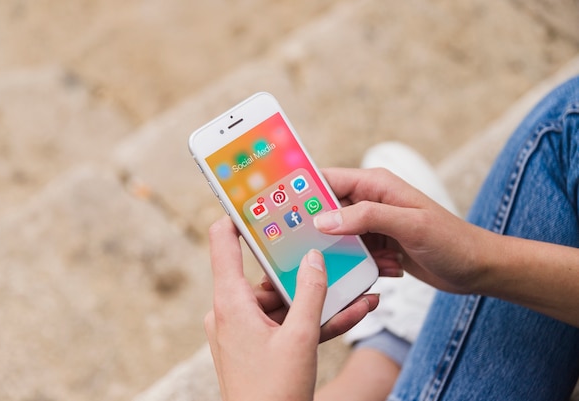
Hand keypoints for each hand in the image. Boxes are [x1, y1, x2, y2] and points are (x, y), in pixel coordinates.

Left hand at [204, 217, 377, 400]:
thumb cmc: (274, 393)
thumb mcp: (301, 339)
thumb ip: (312, 294)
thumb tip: (315, 258)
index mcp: (231, 302)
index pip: (223, 242)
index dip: (237, 217)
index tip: (257, 199)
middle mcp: (231, 311)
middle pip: (267, 275)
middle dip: (303, 269)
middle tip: (330, 248)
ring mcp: (244, 330)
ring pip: (283, 302)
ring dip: (318, 299)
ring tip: (357, 291)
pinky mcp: (257, 346)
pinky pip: (286, 324)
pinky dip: (313, 321)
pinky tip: (352, 312)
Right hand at [315, 167, 487, 293]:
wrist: (478, 269)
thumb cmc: (451, 241)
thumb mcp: (410, 225)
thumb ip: (366, 217)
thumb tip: (324, 219)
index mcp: (376, 184)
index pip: (327, 180)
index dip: (302, 191)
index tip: (276, 205)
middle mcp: (371, 201)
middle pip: (327, 211)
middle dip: (318, 230)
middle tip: (302, 247)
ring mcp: (374, 225)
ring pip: (339, 237)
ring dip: (346, 254)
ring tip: (367, 261)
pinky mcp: (379, 246)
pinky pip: (355, 254)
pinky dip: (364, 265)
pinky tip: (389, 269)